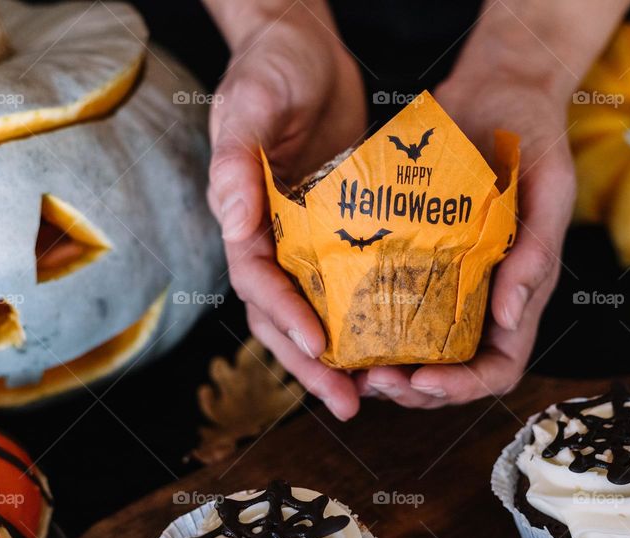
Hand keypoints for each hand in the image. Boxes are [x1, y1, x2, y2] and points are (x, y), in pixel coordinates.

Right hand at [206, 0, 365, 419]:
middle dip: (312, 364)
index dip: (284, 319)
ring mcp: (306, 236)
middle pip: (285, 315)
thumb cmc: (270, 66)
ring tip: (375, 392)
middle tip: (349, 403)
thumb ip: (235, 159)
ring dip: (341, 355)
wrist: (303, 42)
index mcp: (243, 215)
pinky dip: (367, 314)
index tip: (316, 349)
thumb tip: (231, 225)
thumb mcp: (251, 102)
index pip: (258, 282)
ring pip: (319, 309)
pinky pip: (351, 282)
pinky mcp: (340, 228)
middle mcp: (272, 236)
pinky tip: (398, 339)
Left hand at [355, 74, 573, 407]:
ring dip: (385, 365)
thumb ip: (537, 251)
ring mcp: (448, 280)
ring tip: (348, 364)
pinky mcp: (417, 256)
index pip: (498, 368)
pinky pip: (393, 301)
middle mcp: (482, 297)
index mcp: (519, 293)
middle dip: (413, 387)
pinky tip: (338, 319)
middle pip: (451, 370)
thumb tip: (512, 317)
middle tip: (370, 380)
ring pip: (416, 348)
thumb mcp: (549, 188)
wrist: (497, 89)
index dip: (463, 389)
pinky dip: (368, 321)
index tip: (422, 381)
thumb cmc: (534, 137)